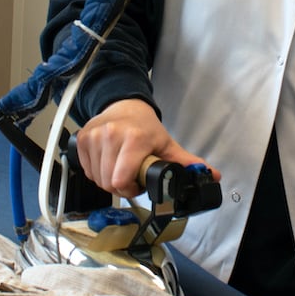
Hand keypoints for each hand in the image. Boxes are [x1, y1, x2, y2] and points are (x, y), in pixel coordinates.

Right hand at [74, 99, 217, 197]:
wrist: (125, 106)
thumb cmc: (146, 128)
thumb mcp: (168, 145)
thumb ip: (187, 163)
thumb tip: (212, 176)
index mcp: (135, 139)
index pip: (121, 180)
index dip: (130, 189)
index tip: (137, 184)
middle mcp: (112, 135)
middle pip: (107, 182)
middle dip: (120, 186)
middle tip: (129, 177)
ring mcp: (94, 136)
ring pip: (95, 177)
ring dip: (107, 179)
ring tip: (119, 168)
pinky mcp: (81, 138)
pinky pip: (85, 169)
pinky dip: (95, 171)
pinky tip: (106, 162)